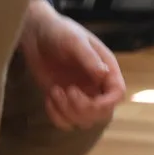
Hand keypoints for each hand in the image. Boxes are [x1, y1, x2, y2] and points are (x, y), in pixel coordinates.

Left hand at [19, 3, 126, 130]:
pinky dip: (57, 116)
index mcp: (106, 69)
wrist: (36, 34)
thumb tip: (104, 74)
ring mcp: (80, 95)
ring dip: (68, 112)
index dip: (106, 103)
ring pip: (84, 121)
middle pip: (102, 113)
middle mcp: (96, 85)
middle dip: (83, 109)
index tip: (89, 101)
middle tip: (66, 92)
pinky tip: (49, 98)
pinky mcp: (63, 101)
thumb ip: (89, 58)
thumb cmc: (59, 32)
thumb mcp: (75, 41)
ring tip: (54, 92)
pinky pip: (66, 122)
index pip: (117, 94)